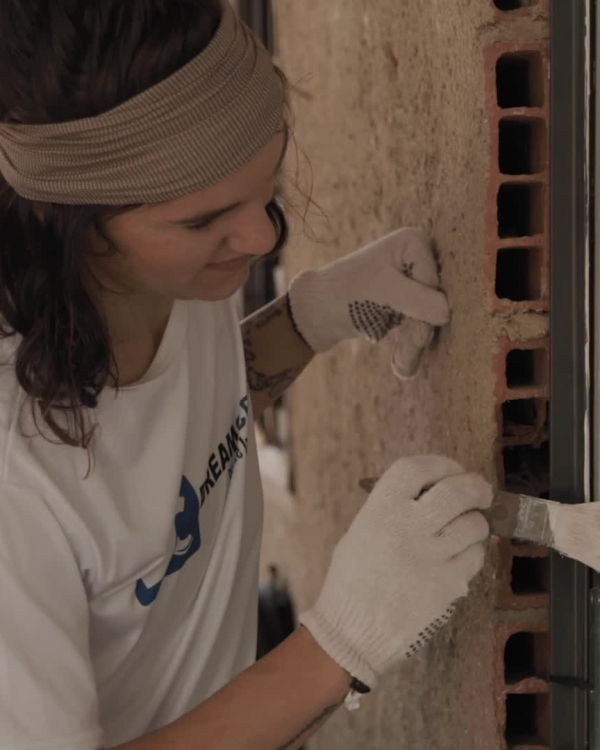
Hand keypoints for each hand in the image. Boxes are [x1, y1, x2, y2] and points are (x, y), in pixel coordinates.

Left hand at [288, 228, 449, 374]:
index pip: (434, 281)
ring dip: (414, 342)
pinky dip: (408, 345)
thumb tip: (447, 312)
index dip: (425, 306)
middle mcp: (416, 258)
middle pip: (434, 300)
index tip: (411, 327)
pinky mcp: (403, 303)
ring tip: (403, 365)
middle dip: (421, 329)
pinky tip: (403, 367)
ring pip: (426, 317)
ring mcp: (410, 282)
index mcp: (414, 243)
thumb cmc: (346, 293)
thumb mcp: (384, 293)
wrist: (315, 311)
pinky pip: (415, 326)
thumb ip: (418, 300)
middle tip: (411, 351)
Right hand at [299, 456, 491, 688]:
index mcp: (380, 510)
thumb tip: (427, 494)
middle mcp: (408, 527)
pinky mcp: (449, 584)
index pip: (417, 468)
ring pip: (474, 524)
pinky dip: (474, 552)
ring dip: (477, 522)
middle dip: (474, 486)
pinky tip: (462, 555)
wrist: (353, 631)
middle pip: (456, 490)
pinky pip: (475, 557)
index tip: (450, 470)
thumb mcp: (359, 532)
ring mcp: (432, 556)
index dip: (440, 464)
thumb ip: (390, 510)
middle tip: (479, 490)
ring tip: (469, 527)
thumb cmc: (351, 581)